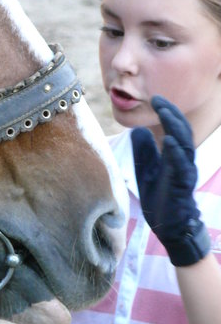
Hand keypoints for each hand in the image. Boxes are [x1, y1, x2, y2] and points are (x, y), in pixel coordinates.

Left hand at [130, 95, 209, 266]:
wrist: (169, 225)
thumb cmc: (159, 195)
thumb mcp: (146, 168)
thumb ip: (143, 150)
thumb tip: (138, 130)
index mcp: (174, 154)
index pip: (174, 127)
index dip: (167, 112)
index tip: (155, 98)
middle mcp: (182, 160)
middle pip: (181, 131)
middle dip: (171, 113)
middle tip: (159, 99)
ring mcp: (184, 172)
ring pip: (185, 145)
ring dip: (174, 127)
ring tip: (164, 113)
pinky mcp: (182, 186)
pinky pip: (182, 167)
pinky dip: (176, 153)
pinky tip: (168, 141)